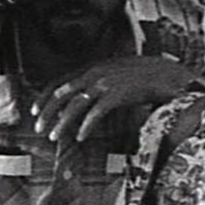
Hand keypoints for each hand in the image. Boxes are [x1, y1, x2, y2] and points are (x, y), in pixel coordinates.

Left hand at [34, 57, 197, 144]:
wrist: (169, 74)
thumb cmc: (144, 77)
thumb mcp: (117, 75)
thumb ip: (99, 84)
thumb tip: (82, 101)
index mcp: (93, 68)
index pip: (59, 81)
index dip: (44, 96)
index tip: (35, 110)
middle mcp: (96, 73)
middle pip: (61, 93)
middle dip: (47, 112)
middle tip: (39, 128)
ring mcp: (106, 82)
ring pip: (75, 105)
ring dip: (63, 123)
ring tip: (55, 136)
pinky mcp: (118, 94)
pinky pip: (96, 112)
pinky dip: (86, 126)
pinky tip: (81, 137)